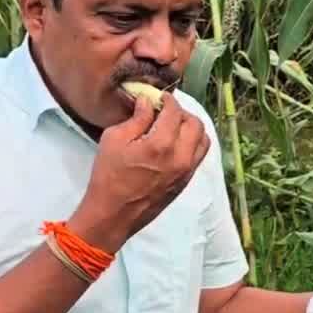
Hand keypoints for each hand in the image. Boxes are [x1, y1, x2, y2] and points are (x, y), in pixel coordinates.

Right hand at [69, 92, 209, 250]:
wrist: (114, 214)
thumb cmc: (108, 176)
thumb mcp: (114, 140)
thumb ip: (136, 118)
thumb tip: (148, 102)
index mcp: (161, 144)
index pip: (174, 111)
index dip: (167, 100)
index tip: (158, 98)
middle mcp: (180, 157)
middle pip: (195, 123)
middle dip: (181, 112)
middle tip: (165, 111)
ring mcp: (186, 171)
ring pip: (203, 139)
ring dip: (191, 128)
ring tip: (173, 127)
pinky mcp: (186, 181)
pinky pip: (199, 155)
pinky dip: (192, 143)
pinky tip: (175, 143)